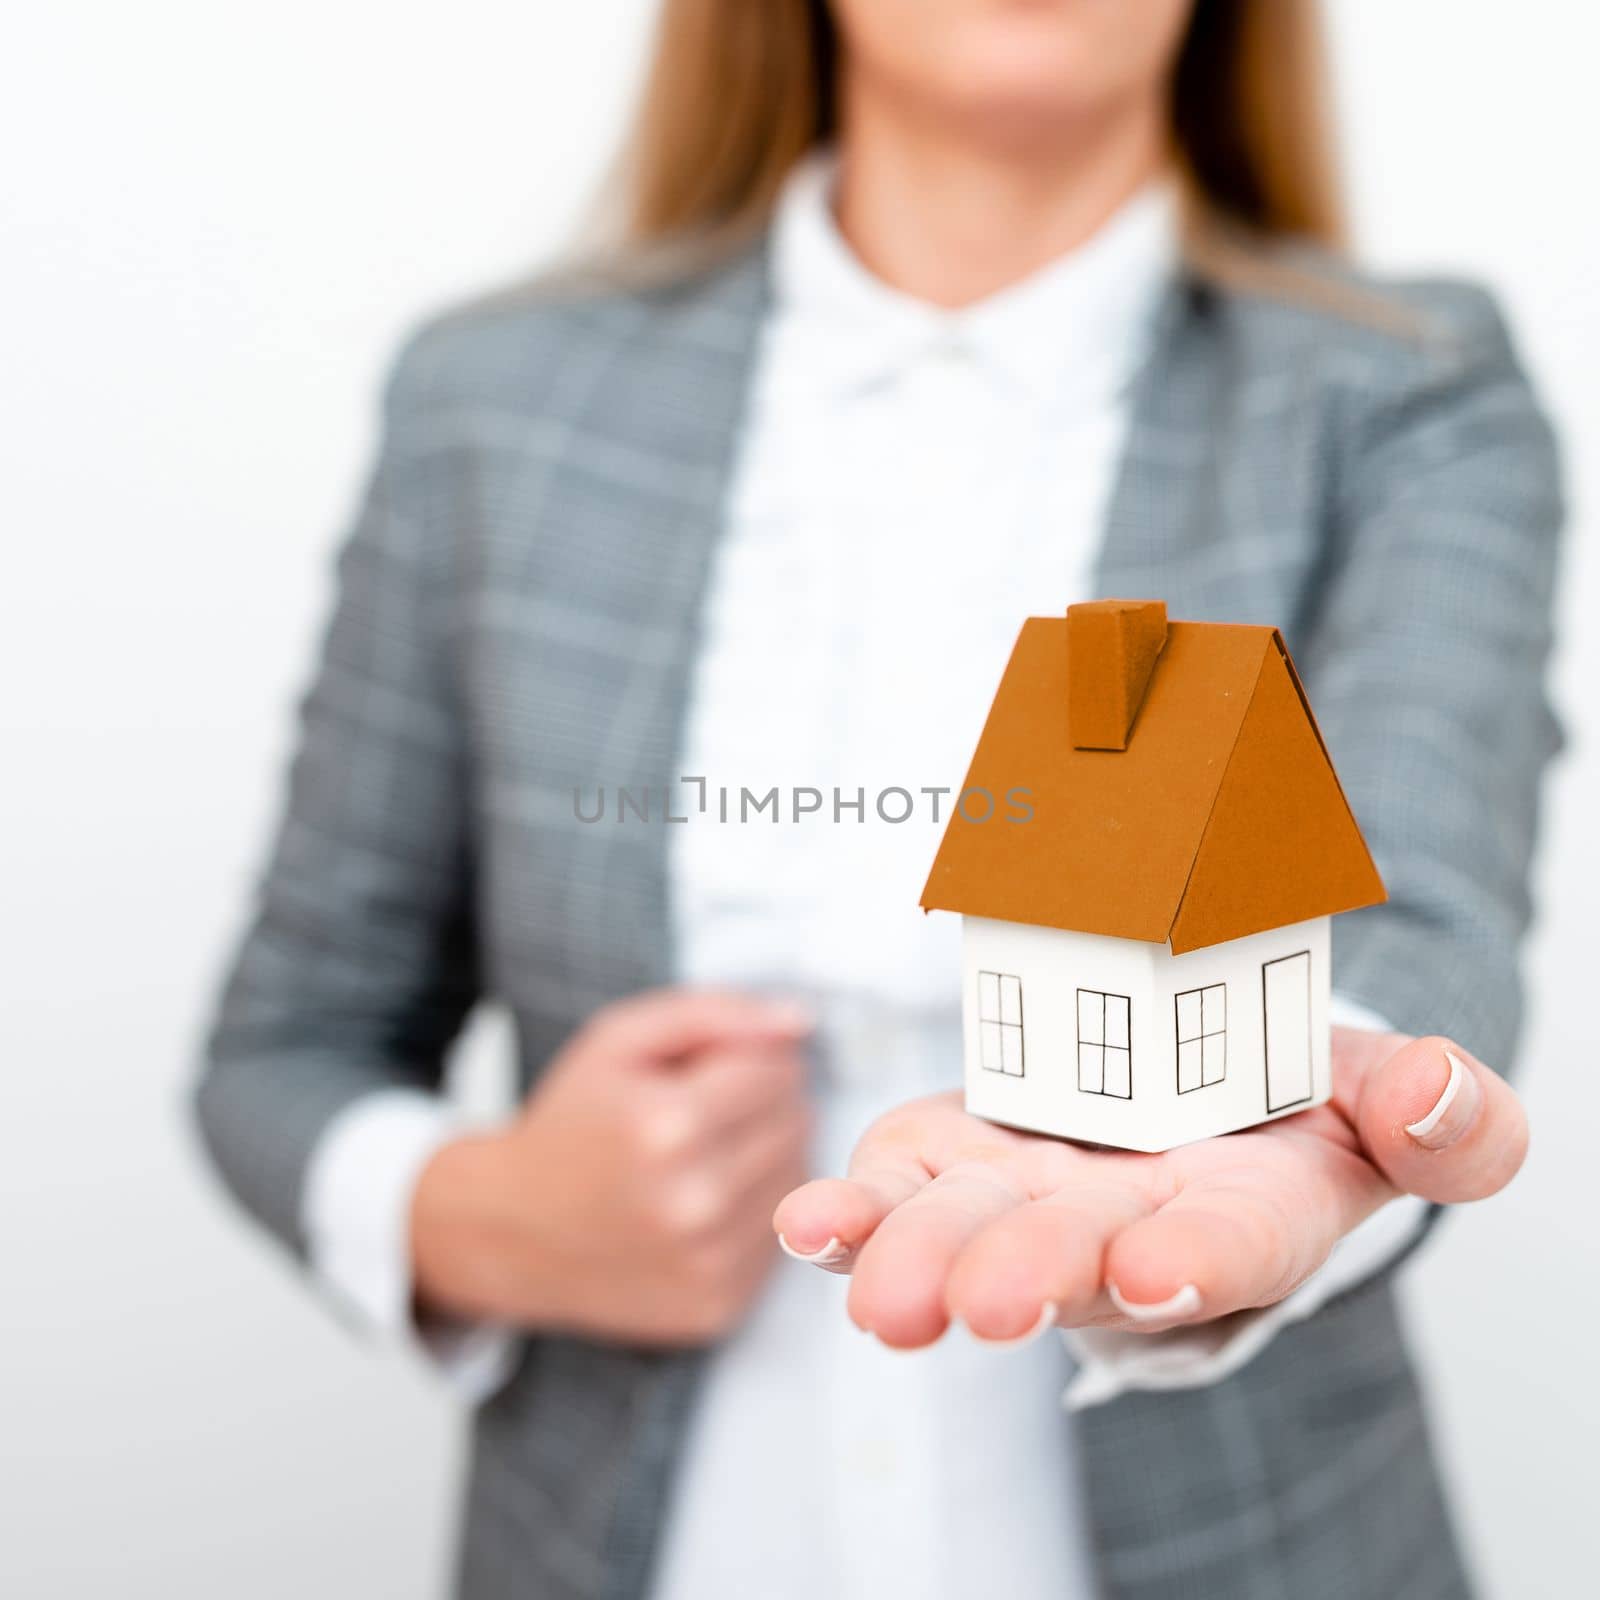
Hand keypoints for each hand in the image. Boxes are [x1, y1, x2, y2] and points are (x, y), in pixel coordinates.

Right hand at [413, 989, 812, 1344]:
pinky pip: (780, 1238)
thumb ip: (715, 1015)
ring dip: (764, 1158)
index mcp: (669, 1125)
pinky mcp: (717, 1305)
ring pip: (800, 1180)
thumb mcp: (620, 1040)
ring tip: (703, 1156)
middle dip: (762, 1106)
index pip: (778, 1071)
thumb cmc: (569, 1127)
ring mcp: (707, 1262)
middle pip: (797, 1124)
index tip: (712, 1070)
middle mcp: (695, 1201)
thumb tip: (799, 1022)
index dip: (750, 1058)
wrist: (507, 1229)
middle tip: (705, 1112)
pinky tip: (703, 1205)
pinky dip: (752, 1215)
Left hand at [772, 1028, 1525, 1345]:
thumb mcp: (1383, 1099)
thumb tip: (1440, 1094)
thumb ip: (1440, 1116)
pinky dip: (853, 1212)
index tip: (1159, 1266)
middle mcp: (1120, 1227)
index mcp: (1240, 1214)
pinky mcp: (951, 1159)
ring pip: (968, 1235)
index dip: (1196, 1258)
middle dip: (1033, 1276)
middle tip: (990, 1305)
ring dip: (920, 1260)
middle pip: (1074, 1257)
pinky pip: (897, 1188)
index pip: (1228, 1246)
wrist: (1190, 1092)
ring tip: (881, 1298)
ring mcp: (1024, 1197)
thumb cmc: (1292, 1108)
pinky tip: (809, 1225)